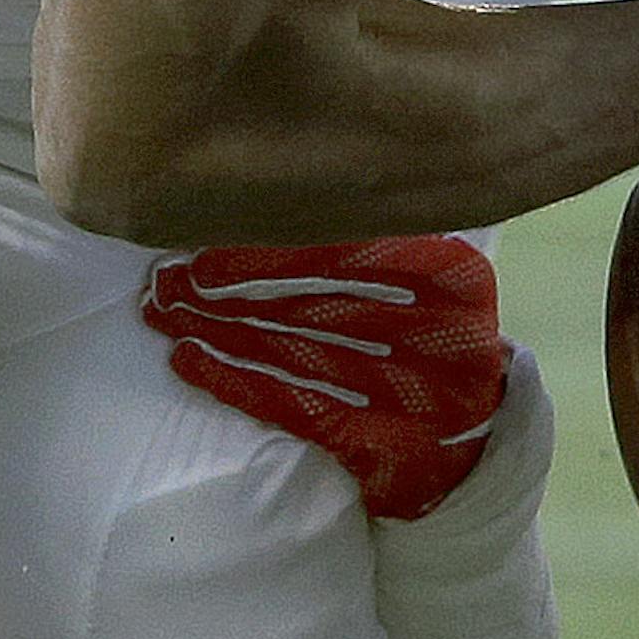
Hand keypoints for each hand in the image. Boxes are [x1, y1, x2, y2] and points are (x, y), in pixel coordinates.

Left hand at [145, 234, 505, 519]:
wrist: (477, 429)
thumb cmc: (440, 330)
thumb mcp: (435, 271)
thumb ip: (376, 239)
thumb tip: (281, 196)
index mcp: (451, 275)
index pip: (349, 254)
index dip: (272, 252)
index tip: (207, 247)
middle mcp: (433, 331)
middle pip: (308, 302)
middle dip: (230, 288)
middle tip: (163, 276)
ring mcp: (405, 392)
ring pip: (290, 349)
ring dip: (218, 328)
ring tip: (161, 308)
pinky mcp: (376, 442)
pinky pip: (292, 404)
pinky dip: (235, 379)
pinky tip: (188, 358)